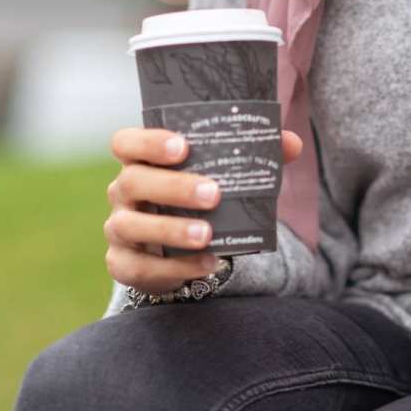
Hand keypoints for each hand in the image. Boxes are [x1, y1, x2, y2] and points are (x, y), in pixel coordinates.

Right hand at [104, 126, 302, 293]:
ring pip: (130, 226)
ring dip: (170, 231)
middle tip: (213, 194)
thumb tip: (292, 143)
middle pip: (133, 182)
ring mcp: (119, 227)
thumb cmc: (202, 191)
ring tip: (208, 234)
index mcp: (142, 159)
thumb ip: (257, 152)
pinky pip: (138, 268)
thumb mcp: (225, 170)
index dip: (148, 142)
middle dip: (174, 187)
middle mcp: (123, 190)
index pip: (126, 142)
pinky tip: (206, 264)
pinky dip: (172, 268)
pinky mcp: (122, 263)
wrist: (184, 242)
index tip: (183, 146)